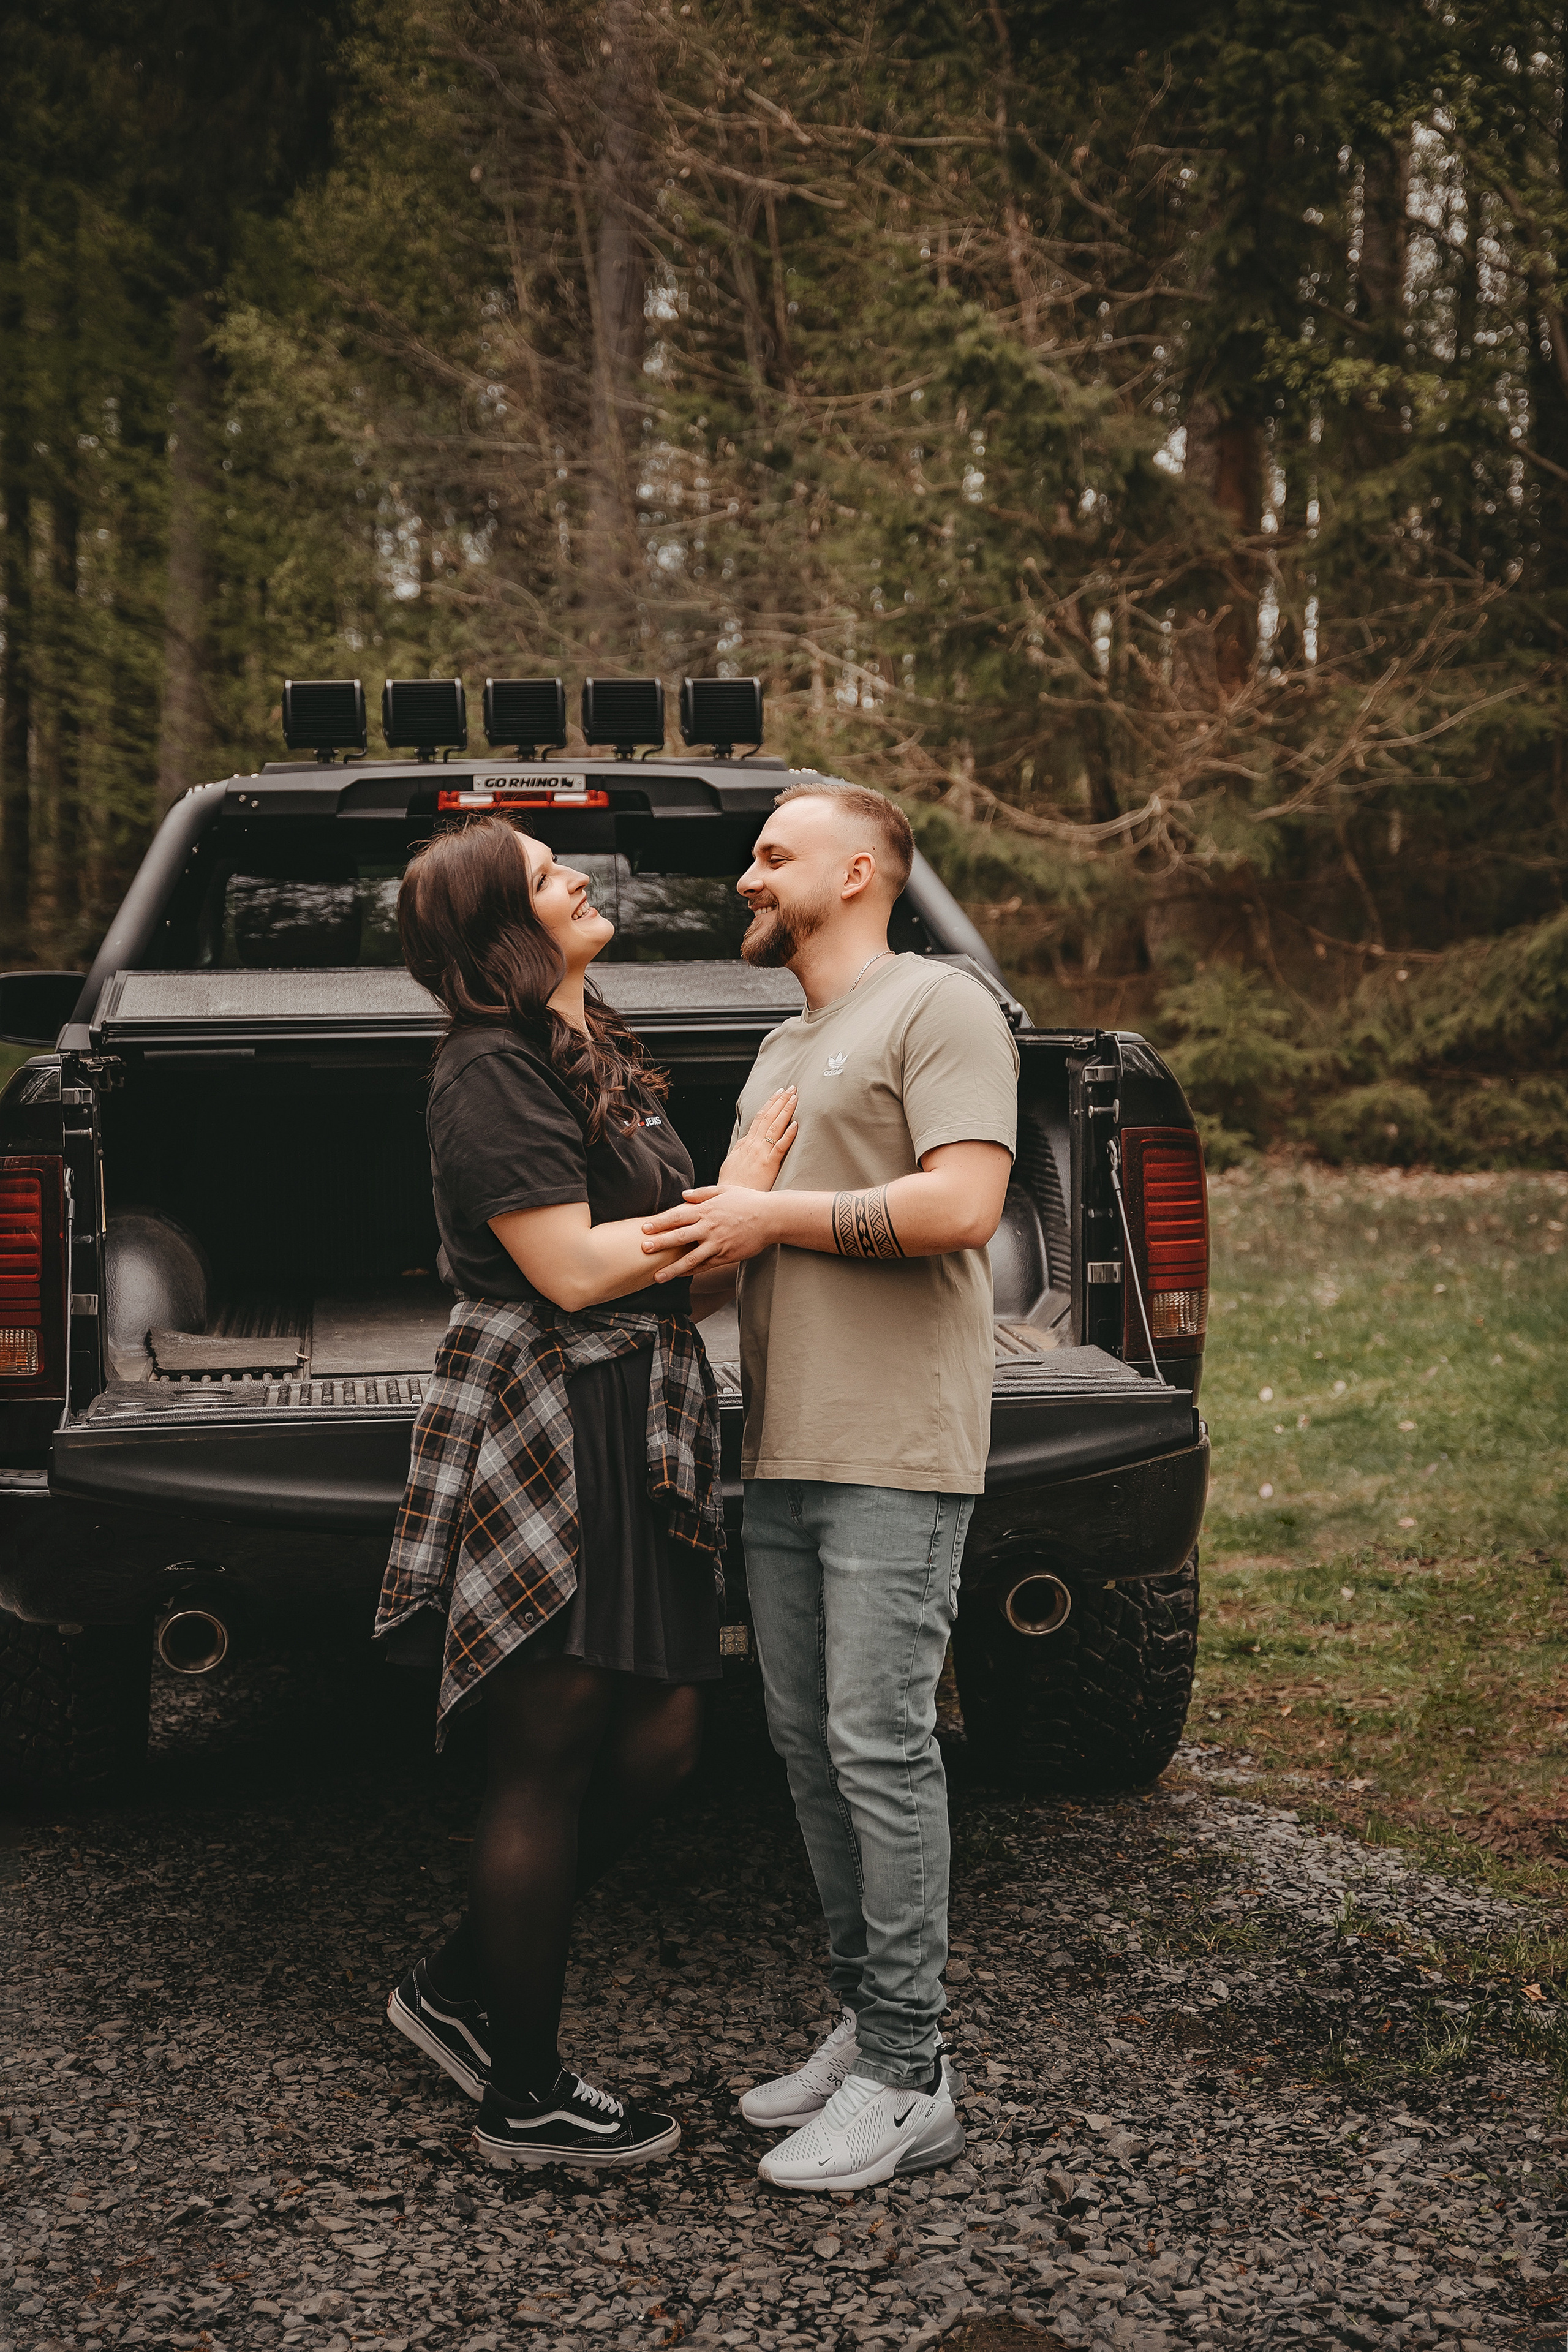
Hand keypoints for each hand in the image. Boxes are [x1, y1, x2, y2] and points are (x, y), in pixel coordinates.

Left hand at [640, 1186, 779, 1277]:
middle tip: (643, 1249)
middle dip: (660, 1243)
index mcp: (706, 1210)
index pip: (678, 1216)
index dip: (660, 1222)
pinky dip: (691, 1272)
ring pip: (690, 1259)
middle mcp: (709, 1227)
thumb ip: (702, 1193)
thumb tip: (682, 1195)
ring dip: (672, 1268)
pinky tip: (679, 1276)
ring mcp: (717, 1243)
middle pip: (679, 1237)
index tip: (644, 1228)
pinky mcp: (726, 1256)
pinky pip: (705, 1266)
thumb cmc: (748, 1201)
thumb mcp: (725, 1190)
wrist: (771, 1217)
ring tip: (657, 1276)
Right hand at [715, 1086, 797, 1190]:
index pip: (758, 1118)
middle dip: (780, 1101)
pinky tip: (795, 1125)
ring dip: (785, 1110)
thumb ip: (740, 1151)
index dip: (770, 1104)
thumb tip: (744, 1143)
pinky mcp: (768, 1165)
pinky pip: (779, 1147)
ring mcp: (760, 1154)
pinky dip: (787, 1135)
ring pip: (774, 1126)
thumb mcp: (731, 1163)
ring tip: (794, 1097)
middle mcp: (752, 1145)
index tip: (778, 1094)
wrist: (728, 1200)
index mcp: (745, 1144)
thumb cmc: (731, 1186)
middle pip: (767, 1117)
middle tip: (790, 1088)